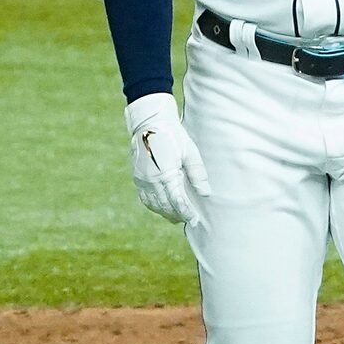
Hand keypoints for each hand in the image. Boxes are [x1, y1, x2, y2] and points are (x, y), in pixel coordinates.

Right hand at [123, 92, 209, 224]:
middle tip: (190, 220)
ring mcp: (142, 180)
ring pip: (154, 205)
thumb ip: (197, 174)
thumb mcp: (189, 151)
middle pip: (165, 206)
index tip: (195, 220)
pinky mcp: (137, 177)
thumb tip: (205, 193)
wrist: (149, 123)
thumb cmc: (172, 135)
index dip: (186, 212)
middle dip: (177, 215)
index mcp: (166, 174)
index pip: (177, 201)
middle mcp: (151, 180)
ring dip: (166, 213)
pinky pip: (145, 198)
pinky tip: (162, 207)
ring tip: (178, 217)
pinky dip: (154, 206)